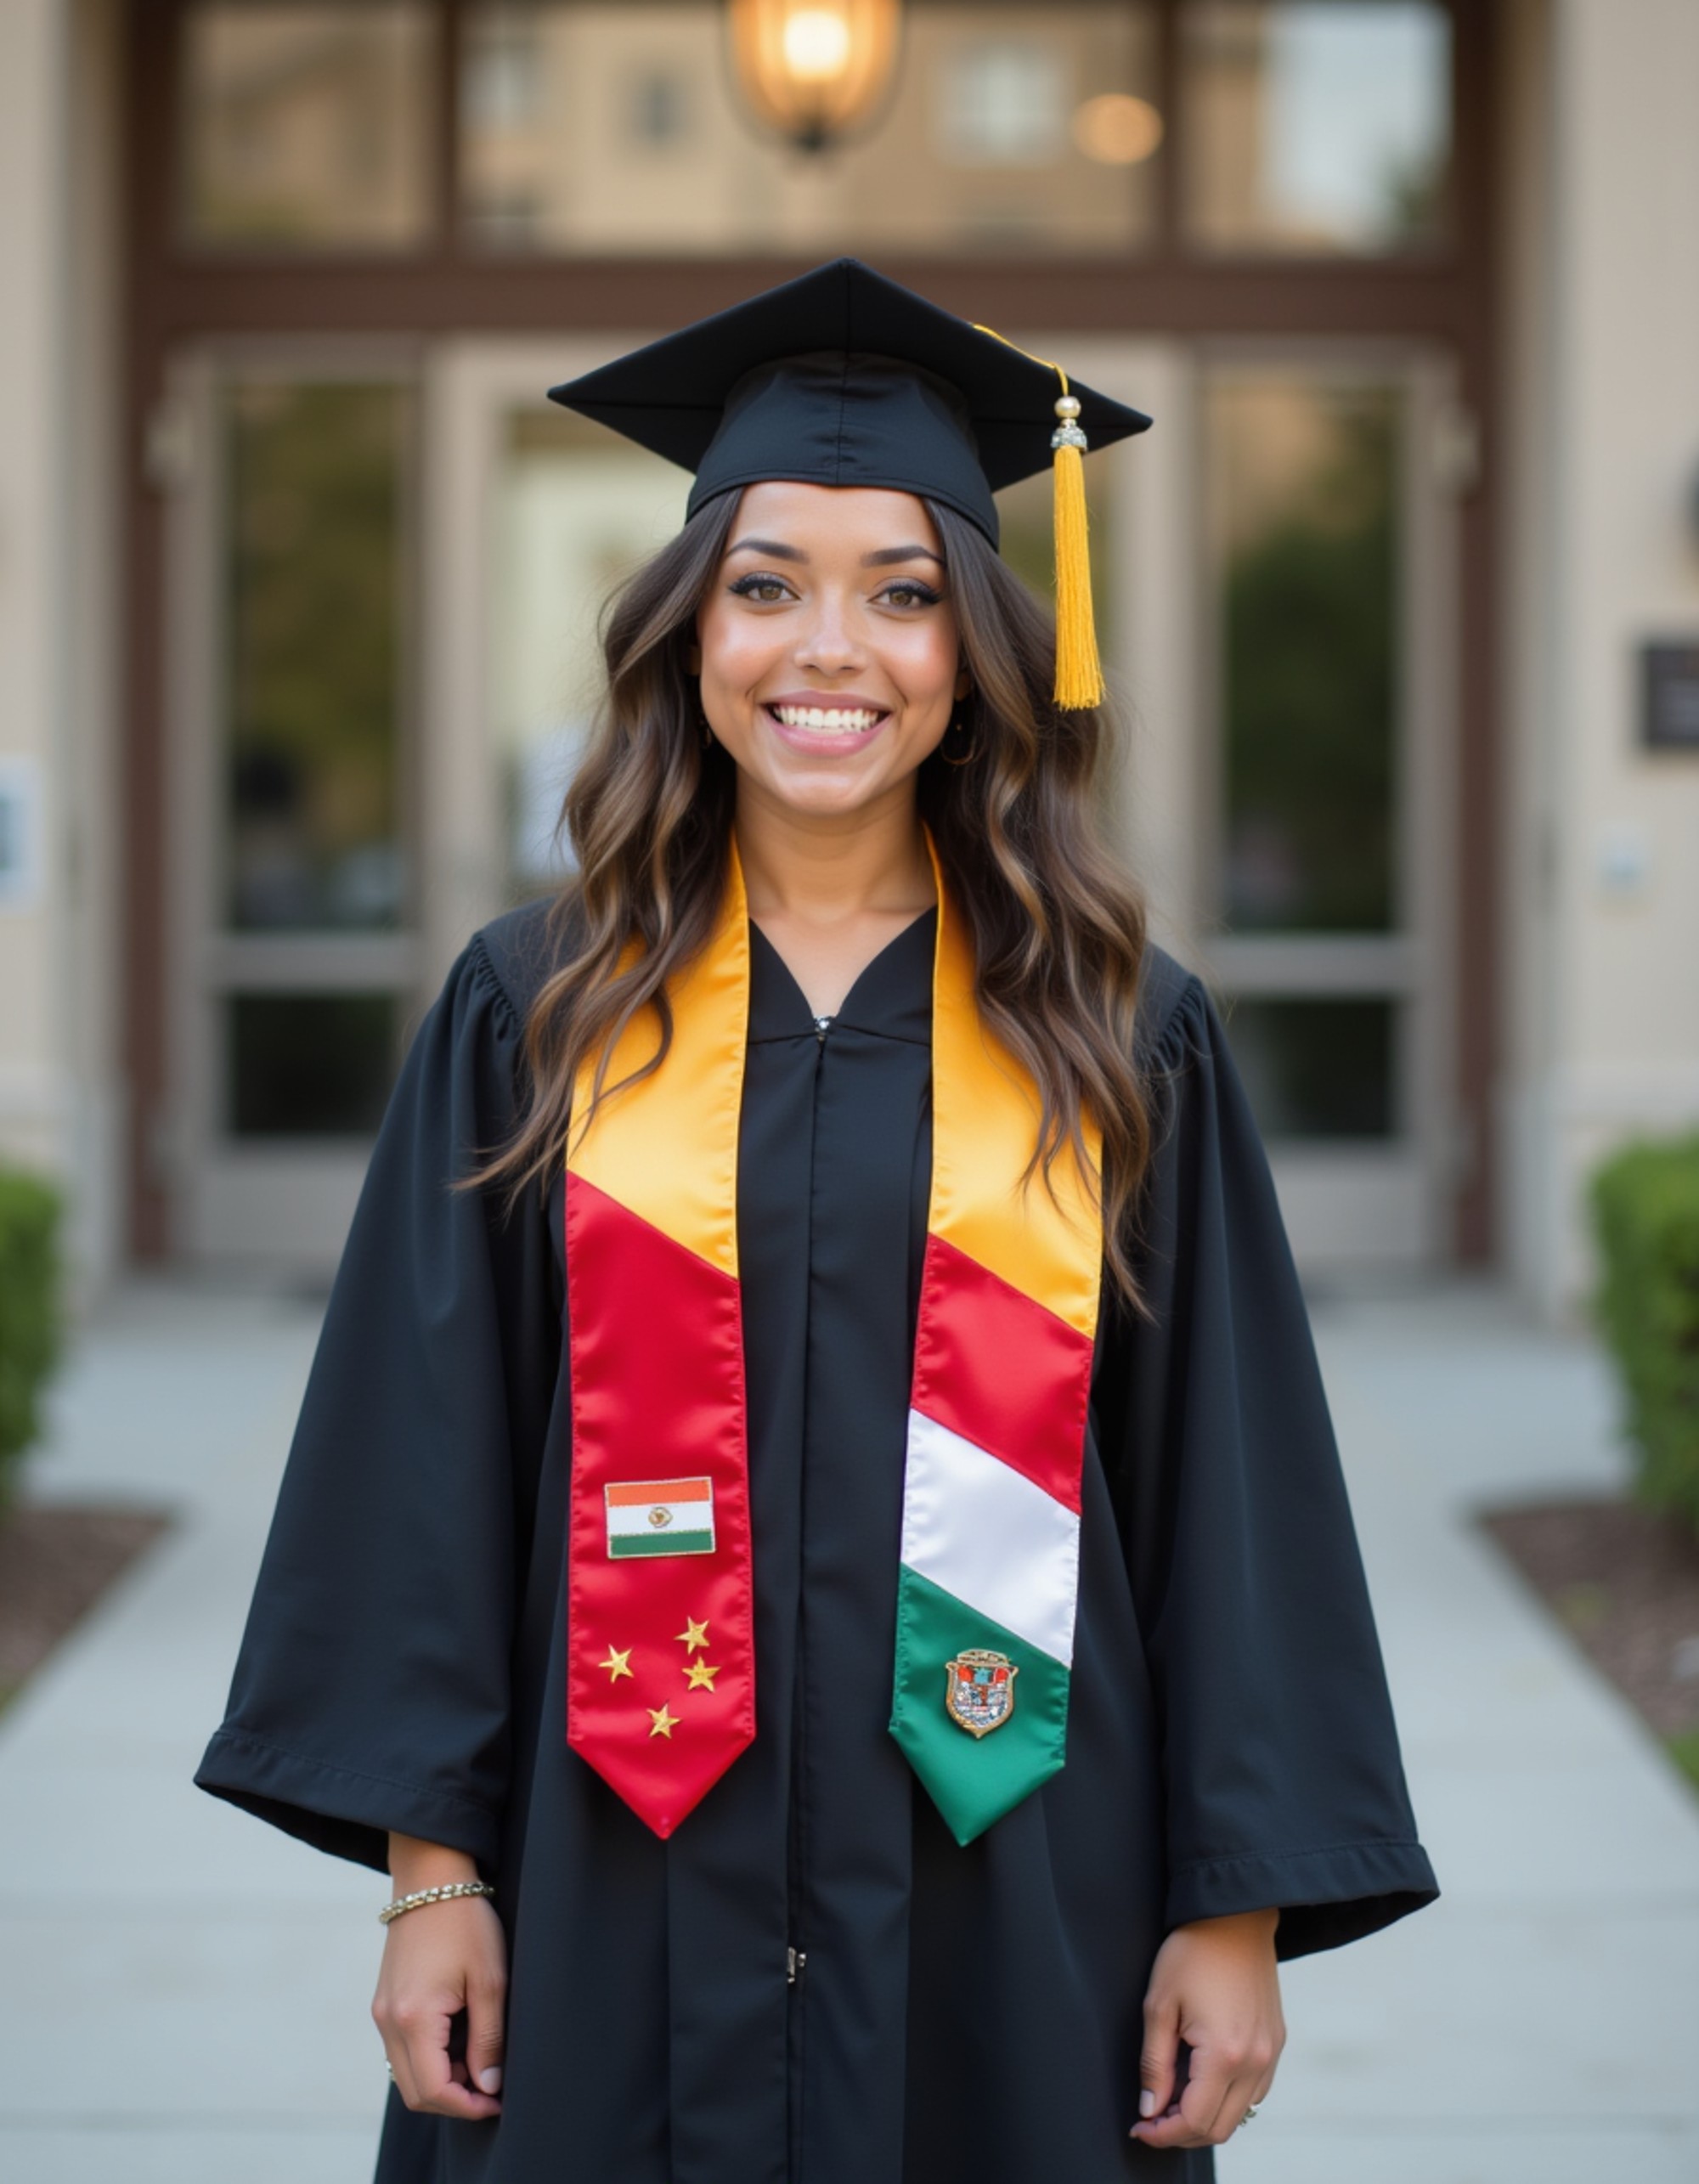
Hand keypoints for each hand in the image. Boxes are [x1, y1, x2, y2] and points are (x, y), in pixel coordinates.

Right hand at [372, 1836, 505, 2120]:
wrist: (430, 1878)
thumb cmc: (465, 1921)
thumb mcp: (490, 1980)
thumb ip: (488, 2039)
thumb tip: (488, 2086)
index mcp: (413, 2017)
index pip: (432, 2090)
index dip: (467, 2106)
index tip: (498, 2101)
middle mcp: (388, 2021)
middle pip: (414, 2092)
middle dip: (454, 2100)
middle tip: (492, 2086)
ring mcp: (382, 2013)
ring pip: (406, 2074)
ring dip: (441, 2080)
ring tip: (480, 2060)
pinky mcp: (384, 2004)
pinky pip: (402, 2051)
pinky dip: (429, 2059)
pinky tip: (460, 2041)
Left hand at [1130, 1908, 1283, 2149]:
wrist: (1234, 1915)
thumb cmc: (1193, 1951)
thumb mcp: (1159, 2005)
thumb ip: (1154, 2064)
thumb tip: (1150, 2109)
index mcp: (1225, 2054)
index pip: (1195, 2120)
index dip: (1163, 2133)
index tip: (1140, 2127)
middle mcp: (1256, 2061)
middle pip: (1220, 2128)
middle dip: (1182, 2131)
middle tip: (1152, 2115)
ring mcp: (1271, 2053)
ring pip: (1241, 2114)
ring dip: (1207, 2117)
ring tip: (1174, 2097)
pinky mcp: (1276, 2043)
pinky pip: (1255, 2091)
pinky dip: (1228, 2098)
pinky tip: (1203, 2079)